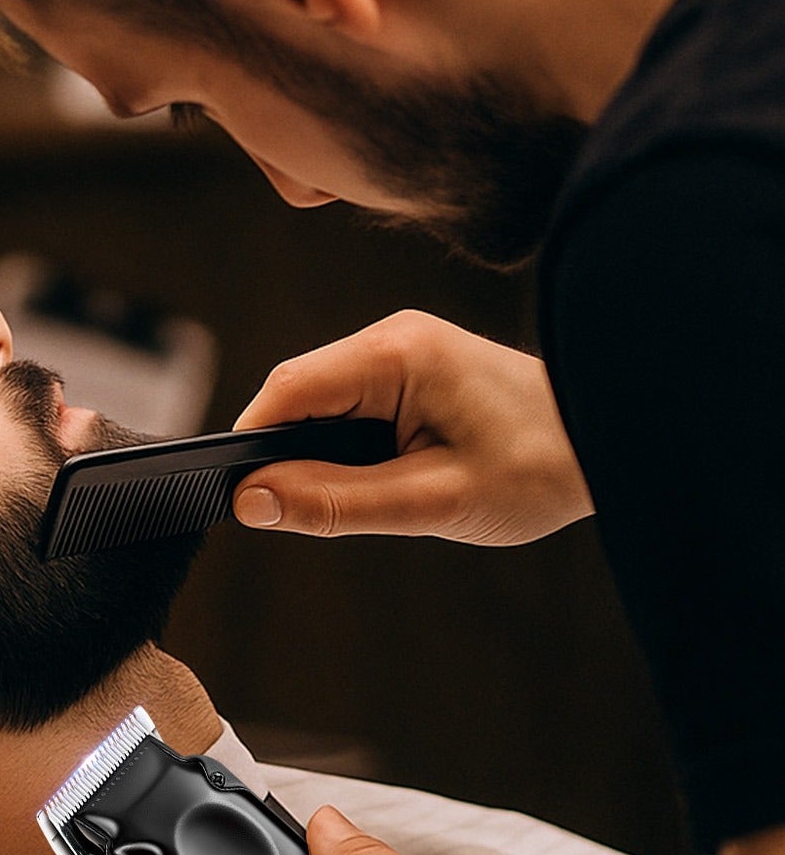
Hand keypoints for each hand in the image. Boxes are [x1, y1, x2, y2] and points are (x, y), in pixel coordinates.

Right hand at [232, 311, 593, 545]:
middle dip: (283, 455)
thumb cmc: (540, 468)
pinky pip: (347, 407)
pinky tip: (375, 477)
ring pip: (318, 404)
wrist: (616, 440)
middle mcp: (391, 338)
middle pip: (296, 395)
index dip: (251, 446)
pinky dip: (343, 448)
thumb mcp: (432, 502)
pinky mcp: (410, 369)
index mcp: (396, 353)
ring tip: (356, 498)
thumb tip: (252, 504)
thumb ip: (335, 504)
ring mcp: (400, 349)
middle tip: (302, 517)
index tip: (238, 501)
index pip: (287, 391)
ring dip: (316, 455)